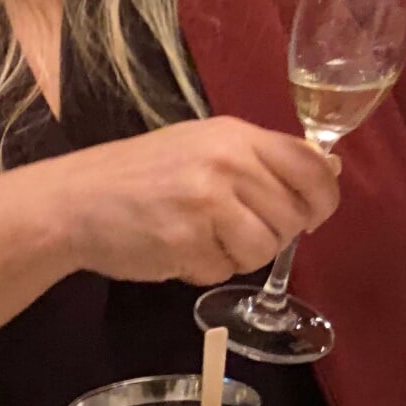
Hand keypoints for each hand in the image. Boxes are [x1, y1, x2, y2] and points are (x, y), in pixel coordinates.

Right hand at [0, 116, 340, 284]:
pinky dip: (206, 269)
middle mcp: (227, 162)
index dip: (323, 199)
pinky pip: (225, 270)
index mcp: (236, 135)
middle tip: (233, 227)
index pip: (313, 166)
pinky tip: (178, 249)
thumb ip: (265, 159)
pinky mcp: (187, 239)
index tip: (312, 216)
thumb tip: (333, 169)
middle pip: (293, 216)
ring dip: (239, 255)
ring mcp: (208, 201)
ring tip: (204, 238)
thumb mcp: (206, 147)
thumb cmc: (142, 176)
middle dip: (272, 232)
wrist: (73, 201)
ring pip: (265, 248)